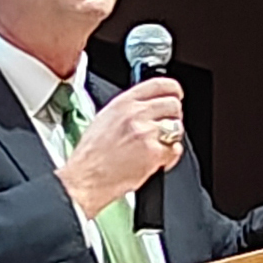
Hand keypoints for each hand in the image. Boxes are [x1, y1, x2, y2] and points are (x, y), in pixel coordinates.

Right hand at [54, 78, 183, 218]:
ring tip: (158, 146)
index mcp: (123, 103)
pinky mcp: (153, 153)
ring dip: (172, 137)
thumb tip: (148, 107)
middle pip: (173, 105)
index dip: (174, 90)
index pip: (160, 84)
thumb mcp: (104, 119)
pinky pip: (175, 150)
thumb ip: (128, 109)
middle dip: (174, 117)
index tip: (176, 95)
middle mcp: (136, 114)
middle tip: (165, 128)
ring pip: (177, 127)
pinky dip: (170, 157)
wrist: (84, 179)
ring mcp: (146, 133)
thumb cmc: (90, 155)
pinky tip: (157, 160)